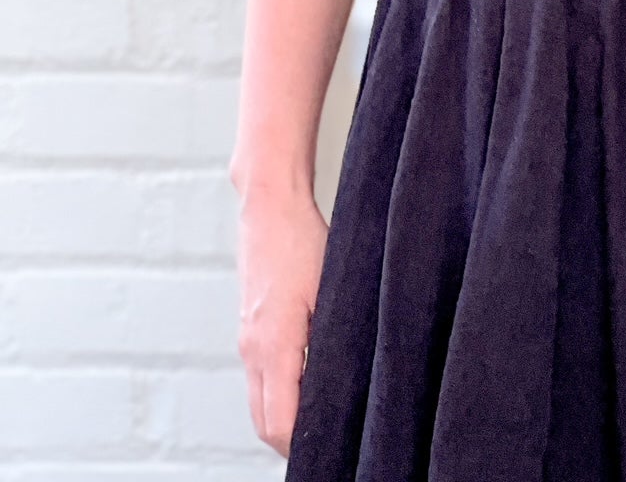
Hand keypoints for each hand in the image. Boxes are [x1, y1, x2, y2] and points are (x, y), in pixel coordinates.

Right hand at [234, 185, 329, 457]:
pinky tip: (304, 385)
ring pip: (258, 402)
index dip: (301, 444)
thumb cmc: (301, 241)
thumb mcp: (330, 289)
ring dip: (282, 418)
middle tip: (327, 444)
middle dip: (289, 442)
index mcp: (274, 345)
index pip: (279, 421)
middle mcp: (253, 349)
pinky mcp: (249, 330)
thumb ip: (333, 338)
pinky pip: (258, 379)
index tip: (330, 450)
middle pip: (263, 422)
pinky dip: (276, 394)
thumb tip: (346, 379)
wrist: (269, 208)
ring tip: (319, 420)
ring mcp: (247, 341)